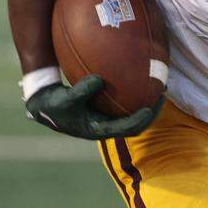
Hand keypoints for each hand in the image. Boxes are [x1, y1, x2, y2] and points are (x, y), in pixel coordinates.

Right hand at [25, 76, 160, 139]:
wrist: (45, 105)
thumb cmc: (55, 104)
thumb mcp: (65, 99)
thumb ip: (81, 91)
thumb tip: (99, 80)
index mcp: (100, 130)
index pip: (127, 129)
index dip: (140, 120)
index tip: (150, 108)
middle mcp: (108, 126)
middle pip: (137, 124)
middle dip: (151, 111)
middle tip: (161, 95)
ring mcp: (108, 119)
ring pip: (134, 113)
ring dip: (147, 103)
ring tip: (159, 86)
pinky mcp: (107, 110)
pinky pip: (126, 103)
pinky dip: (135, 94)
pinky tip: (142, 77)